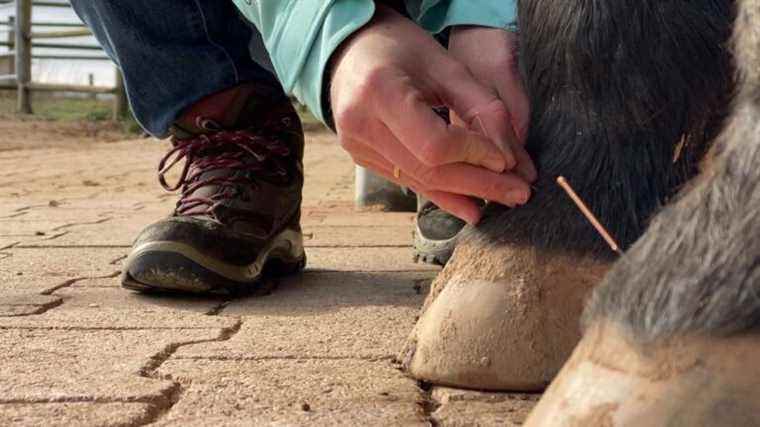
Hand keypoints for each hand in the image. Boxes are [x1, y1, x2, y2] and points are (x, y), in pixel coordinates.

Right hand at [329, 6, 533, 223]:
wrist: (351, 52)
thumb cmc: (401, 49)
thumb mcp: (447, 66)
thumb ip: (482, 108)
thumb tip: (512, 160)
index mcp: (380, 91)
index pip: (435, 144)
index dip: (475, 155)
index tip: (506, 159)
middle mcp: (361, 125)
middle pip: (429, 170)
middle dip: (480, 183)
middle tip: (520, 192)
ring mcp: (358, 147)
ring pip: (420, 182)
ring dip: (466, 192)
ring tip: (504, 198)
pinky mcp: (363, 159)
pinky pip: (409, 181)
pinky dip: (443, 193)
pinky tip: (471, 205)